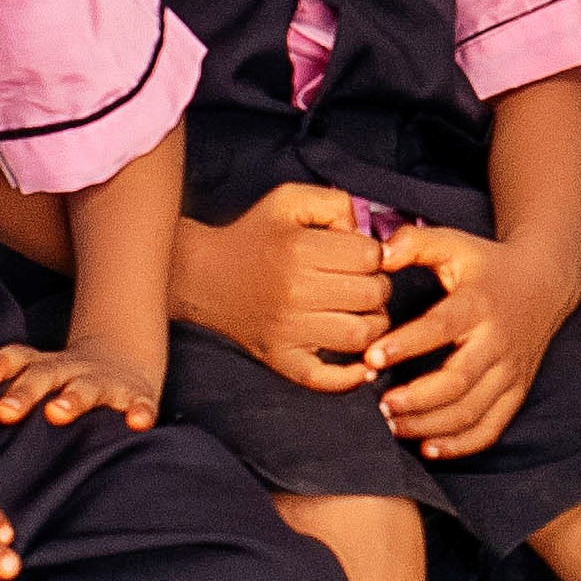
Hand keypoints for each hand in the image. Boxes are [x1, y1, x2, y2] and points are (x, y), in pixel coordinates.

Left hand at [0, 337, 159, 431]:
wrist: (126, 363)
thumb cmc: (69, 384)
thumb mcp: (42, 381)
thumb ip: (10, 397)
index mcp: (45, 368)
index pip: (19, 359)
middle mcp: (72, 371)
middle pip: (45, 375)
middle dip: (25, 392)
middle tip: (5, 412)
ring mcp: (106, 382)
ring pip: (87, 388)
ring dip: (72, 399)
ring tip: (57, 413)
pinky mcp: (137, 396)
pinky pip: (139, 404)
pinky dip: (139, 412)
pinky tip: (137, 423)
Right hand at [168, 184, 393, 387]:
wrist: (203, 276)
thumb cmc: (255, 236)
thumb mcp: (290, 201)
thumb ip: (335, 204)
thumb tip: (365, 235)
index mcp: (299, 250)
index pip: (371, 257)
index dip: (374, 254)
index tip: (357, 257)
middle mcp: (294, 292)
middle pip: (373, 295)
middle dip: (377, 286)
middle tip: (360, 283)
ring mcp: (288, 331)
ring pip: (362, 336)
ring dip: (373, 324)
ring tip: (358, 312)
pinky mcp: (281, 359)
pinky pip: (326, 380)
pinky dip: (352, 377)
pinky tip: (362, 366)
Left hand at [367, 229, 576, 461]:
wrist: (545, 282)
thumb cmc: (489, 265)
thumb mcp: (455, 243)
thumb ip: (415, 243)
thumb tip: (378, 254)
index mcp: (479, 304)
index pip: (441, 328)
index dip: (406, 344)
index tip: (371, 357)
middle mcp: (498, 341)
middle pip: (458, 381)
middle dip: (417, 399)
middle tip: (380, 405)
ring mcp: (511, 371)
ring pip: (472, 411)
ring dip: (430, 425)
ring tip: (393, 426)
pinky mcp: (517, 391)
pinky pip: (492, 428)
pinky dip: (461, 444)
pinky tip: (429, 448)